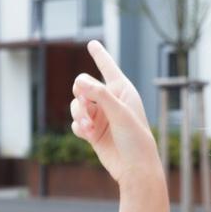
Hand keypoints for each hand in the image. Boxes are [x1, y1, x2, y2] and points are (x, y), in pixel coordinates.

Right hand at [70, 40, 160, 185]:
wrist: (134, 169)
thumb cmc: (135, 139)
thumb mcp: (120, 113)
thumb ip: (100, 94)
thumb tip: (79, 81)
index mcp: (123, 90)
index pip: (109, 67)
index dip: (100, 55)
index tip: (92, 42)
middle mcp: (110, 100)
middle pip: (82, 85)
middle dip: (80, 95)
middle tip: (87, 107)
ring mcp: (101, 116)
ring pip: (76, 105)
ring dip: (78, 114)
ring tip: (89, 128)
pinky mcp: (93, 132)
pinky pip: (76, 123)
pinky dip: (79, 128)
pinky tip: (89, 136)